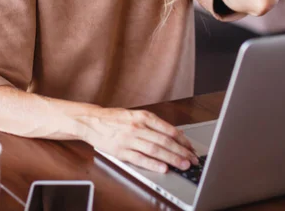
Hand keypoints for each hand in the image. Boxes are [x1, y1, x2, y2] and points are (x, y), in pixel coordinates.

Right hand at [80, 107, 198, 172]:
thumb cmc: (115, 119)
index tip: (191, 148)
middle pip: (164, 140)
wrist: (92, 121)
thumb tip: (176, 133)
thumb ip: (154, 124)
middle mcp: (138, 127)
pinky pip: (140, 159)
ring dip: (171, 159)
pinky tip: (163, 168)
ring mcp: (129, 139)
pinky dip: (153, 164)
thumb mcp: (136, 115)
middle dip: (181, 151)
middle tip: (192, 160)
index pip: (168, 129)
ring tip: (183, 165)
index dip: (183, 140)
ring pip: (155, 150)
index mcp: (143, 117)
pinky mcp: (121, 151)